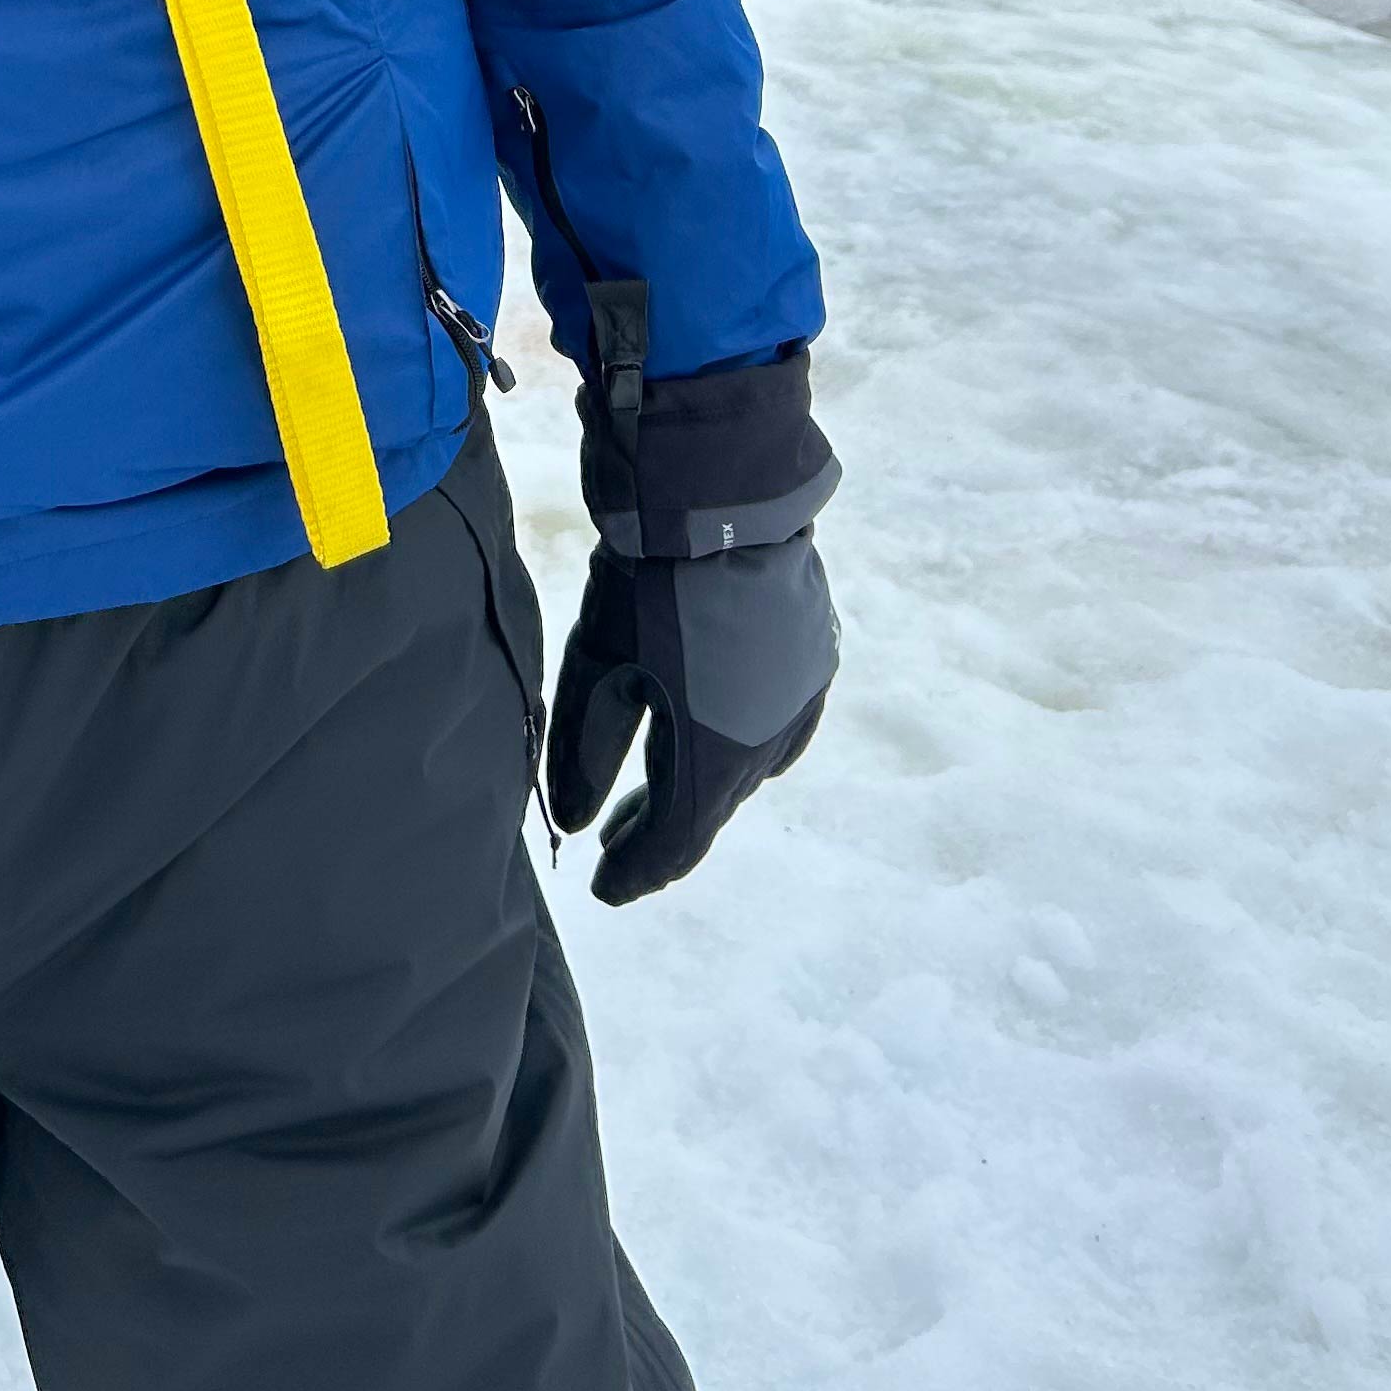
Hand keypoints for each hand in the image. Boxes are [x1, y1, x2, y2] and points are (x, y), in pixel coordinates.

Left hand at [546, 526, 836, 900]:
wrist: (723, 501)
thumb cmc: (649, 586)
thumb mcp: (598, 669)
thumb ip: (585, 754)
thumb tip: (576, 822)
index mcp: (715, 760)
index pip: (672, 845)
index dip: (635, 873)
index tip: (603, 888)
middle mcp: (769, 746)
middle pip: (709, 810)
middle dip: (658, 833)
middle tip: (615, 846)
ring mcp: (800, 705)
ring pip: (746, 771)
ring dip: (700, 788)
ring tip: (655, 793)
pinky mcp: (815, 664)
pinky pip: (780, 729)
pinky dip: (741, 748)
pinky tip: (717, 739)